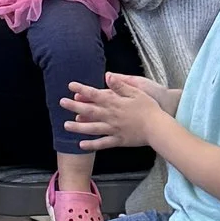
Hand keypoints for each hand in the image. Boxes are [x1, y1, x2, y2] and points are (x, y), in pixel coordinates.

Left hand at [61, 72, 175, 151]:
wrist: (158, 127)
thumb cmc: (149, 107)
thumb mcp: (137, 91)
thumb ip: (120, 84)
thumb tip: (107, 75)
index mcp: (115, 102)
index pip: (95, 94)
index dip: (82, 89)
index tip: (71, 86)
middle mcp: (111, 116)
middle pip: (89, 110)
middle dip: (74, 106)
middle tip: (61, 103)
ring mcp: (113, 129)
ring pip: (92, 128)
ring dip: (78, 126)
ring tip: (66, 125)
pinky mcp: (118, 140)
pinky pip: (102, 143)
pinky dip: (91, 144)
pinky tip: (81, 145)